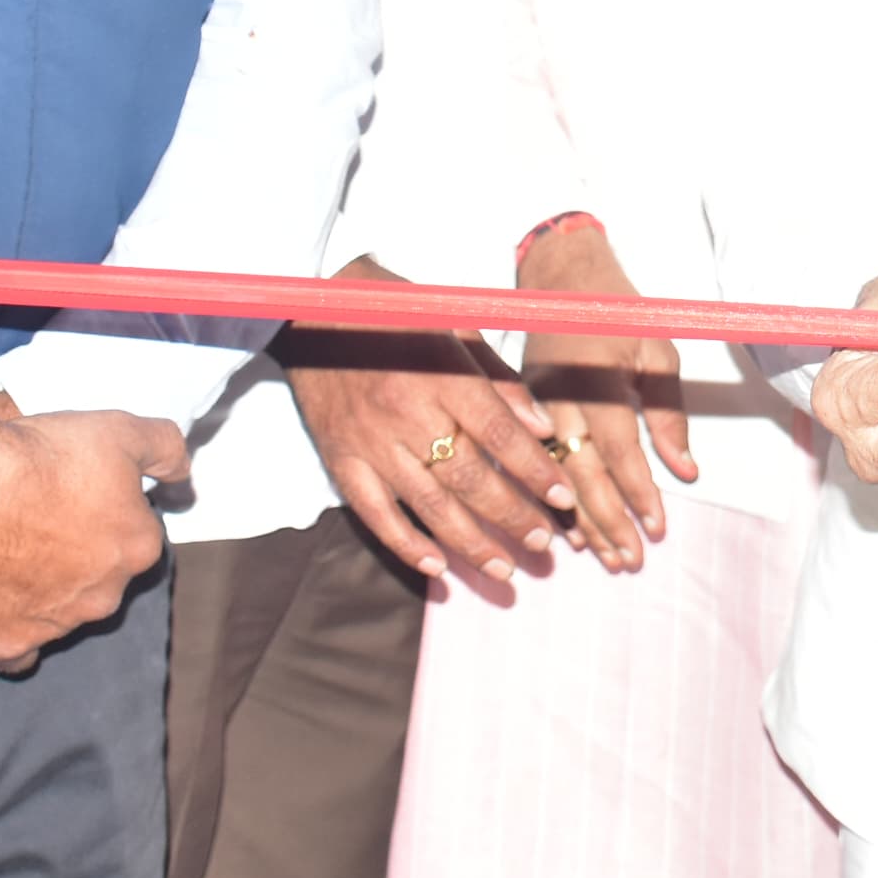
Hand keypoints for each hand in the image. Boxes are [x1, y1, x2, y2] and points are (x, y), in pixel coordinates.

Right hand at [0, 391, 189, 671]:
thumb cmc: (42, 458)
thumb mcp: (121, 430)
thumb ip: (166, 451)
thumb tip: (182, 477)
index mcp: (138, 548)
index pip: (134, 535)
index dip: (105, 512)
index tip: (75, 494)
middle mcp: (105, 596)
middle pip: (99, 577)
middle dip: (77, 555)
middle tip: (39, 520)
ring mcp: (57, 626)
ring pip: (61, 613)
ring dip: (42, 589)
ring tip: (4, 549)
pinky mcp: (7, 645)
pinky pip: (16, 650)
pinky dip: (10, 633)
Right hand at [287, 282, 572, 588]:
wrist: (314, 308)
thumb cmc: (395, 313)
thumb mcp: (456, 326)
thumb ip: (499, 379)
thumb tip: (540, 427)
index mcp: (442, 374)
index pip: (500, 434)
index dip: (535, 471)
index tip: (563, 500)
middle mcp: (408, 412)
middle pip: (470, 477)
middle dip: (512, 516)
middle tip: (542, 545)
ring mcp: (371, 440)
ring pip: (428, 504)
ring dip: (470, 542)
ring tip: (503, 569)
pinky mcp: (340, 457)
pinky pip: (374, 512)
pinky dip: (405, 544)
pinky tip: (436, 567)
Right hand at [517, 217, 690, 572]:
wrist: (562, 278)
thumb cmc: (618, 310)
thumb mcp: (657, 350)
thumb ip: (670, 414)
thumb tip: (686, 470)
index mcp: (596, 381)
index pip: (619, 452)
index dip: (639, 493)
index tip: (657, 527)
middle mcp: (559, 400)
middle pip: (584, 475)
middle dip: (610, 522)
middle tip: (632, 560)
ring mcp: (534, 408)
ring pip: (557, 478)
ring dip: (583, 522)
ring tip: (609, 557)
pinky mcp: (522, 412)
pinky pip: (538, 465)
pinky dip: (555, 502)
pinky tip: (570, 532)